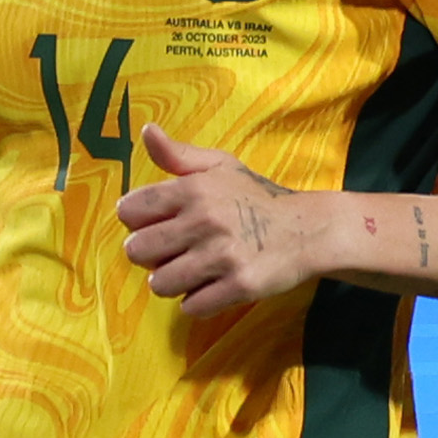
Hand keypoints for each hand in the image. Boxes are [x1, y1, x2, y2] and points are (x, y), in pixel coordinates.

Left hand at [115, 128, 320, 313]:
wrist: (307, 229)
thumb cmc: (256, 198)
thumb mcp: (219, 167)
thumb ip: (178, 155)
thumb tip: (146, 131)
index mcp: (193, 189)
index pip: (130, 211)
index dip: (137, 222)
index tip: (156, 224)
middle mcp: (205, 220)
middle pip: (137, 251)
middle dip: (149, 255)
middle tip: (171, 252)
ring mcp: (222, 255)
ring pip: (160, 283)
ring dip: (171, 281)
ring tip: (190, 271)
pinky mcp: (239, 286)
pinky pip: (192, 306)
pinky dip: (197, 301)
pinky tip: (212, 287)